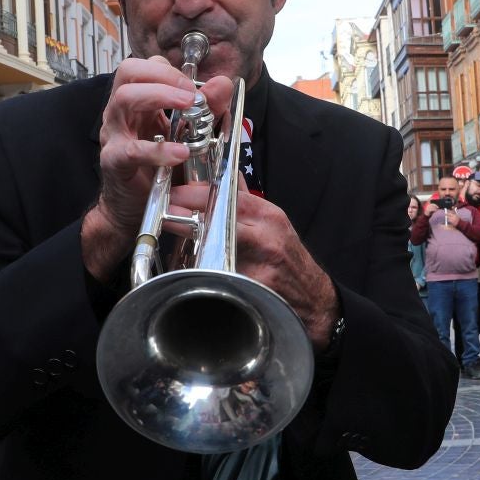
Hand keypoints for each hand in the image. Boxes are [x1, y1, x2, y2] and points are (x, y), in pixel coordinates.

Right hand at [83, 57, 233, 276]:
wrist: (132, 209)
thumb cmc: (156, 169)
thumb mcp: (187, 136)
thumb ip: (207, 109)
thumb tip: (224, 83)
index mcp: (137, 103)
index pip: (144, 67)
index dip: (169, 70)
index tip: (194, 86)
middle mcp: (121, 113)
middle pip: (128, 72)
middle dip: (164, 76)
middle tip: (192, 93)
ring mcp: (113, 135)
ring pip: (124, 98)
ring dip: (159, 96)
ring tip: (188, 107)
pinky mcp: (114, 161)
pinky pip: (131, 150)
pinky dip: (158, 150)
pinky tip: (180, 153)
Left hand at [169, 179, 339, 347]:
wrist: (315, 301)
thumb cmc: (290, 262)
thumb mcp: (274, 225)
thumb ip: (247, 203)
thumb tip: (224, 178)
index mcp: (269, 216)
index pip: (227, 194)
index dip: (195, 194)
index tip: (174, 194)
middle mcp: (265, 235)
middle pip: (217, 217)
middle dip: (186, 214)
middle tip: (165, 214)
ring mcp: (259, 262)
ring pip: (214, 246)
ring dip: (191, 243)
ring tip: (175, 241)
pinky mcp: (253, 287)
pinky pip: (219, 276)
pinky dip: (203, 273)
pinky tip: (192, 271)